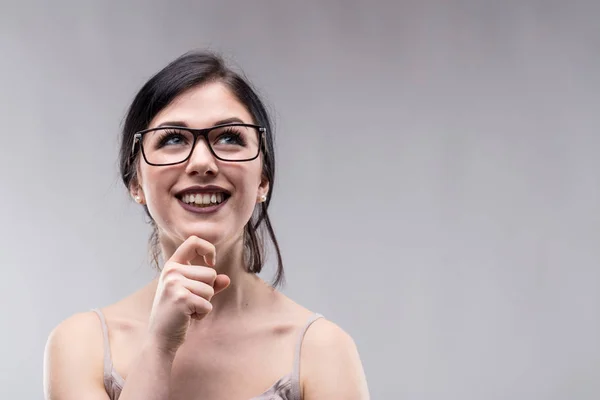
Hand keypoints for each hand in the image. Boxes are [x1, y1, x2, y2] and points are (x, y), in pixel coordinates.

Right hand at [146, 235, 229, 354]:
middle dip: (207, 291)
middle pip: (211, 273)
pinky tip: (187, 317)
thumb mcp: (192, 293)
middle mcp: (171, 271)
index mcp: (172, 265)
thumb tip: (227, 279)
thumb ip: (210, 284)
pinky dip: (202, 314)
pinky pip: (208, 304)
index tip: (211, 262)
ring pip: (211, 289)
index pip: (193, 241)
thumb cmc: (177, 313)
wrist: (160, 337)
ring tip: (188, 309)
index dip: (208, 249)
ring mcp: (175, 284)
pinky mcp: (181, 298)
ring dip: (205, 303)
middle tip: (189, 302)